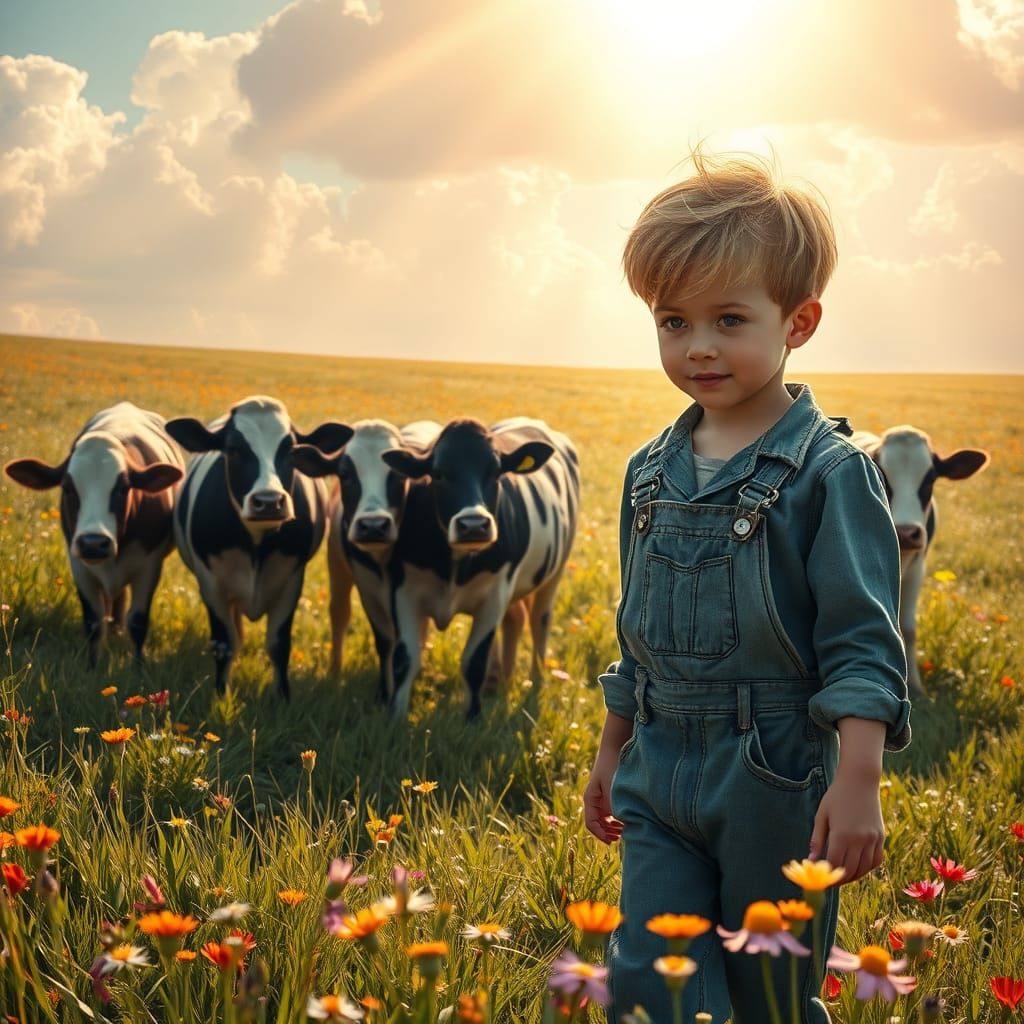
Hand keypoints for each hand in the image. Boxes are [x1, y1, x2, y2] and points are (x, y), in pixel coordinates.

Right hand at [583, 712, 632, 843]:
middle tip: (619, 838)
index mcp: (590, 799)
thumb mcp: (613, 788)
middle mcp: (595, 801)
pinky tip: (627, 822)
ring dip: (613, 828)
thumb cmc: (612, 767)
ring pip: (605, 821)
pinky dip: (618, 820)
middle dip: (607, 833)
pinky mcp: (611, 795)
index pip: (591, 823)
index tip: (611, 840)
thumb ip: (615, 806)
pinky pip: (612, 814)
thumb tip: (620, 823)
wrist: (615, 747)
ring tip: (624, 832)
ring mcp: (602, 798)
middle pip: (598, 824)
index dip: (600, 835)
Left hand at [810, 773, 883, 883]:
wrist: (860, 781)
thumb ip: (817, 839)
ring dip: (853, 876)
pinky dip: (867, 868)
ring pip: (864, 868)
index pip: (835, 864)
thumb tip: (811, 859)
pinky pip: (876, 860)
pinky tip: (858, 867)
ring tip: (843, 876)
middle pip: (850, 870)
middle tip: (831, 881)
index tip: (821, 879)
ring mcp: (872, 839)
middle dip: (839, 879)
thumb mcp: (822, 815)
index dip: (827, 875)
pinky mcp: (880, 837)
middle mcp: (859, 839)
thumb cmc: (836, 796)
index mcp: (842, 834)